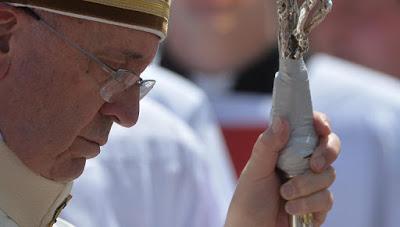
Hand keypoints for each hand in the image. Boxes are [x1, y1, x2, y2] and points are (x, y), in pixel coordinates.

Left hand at [225, 112, 339, 226]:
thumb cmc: (248, 201)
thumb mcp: (254, 171)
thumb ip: (268, 146)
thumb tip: (282, 120)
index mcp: (285, 150)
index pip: (309, 129)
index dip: (320, 122)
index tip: (321, 126)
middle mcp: (301, 164)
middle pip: (329, 148)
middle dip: (327, 153)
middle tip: (313, 164)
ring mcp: (311, 185)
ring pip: (328, 175)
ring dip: (306, 186)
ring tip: (285, 195)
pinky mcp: (317, 206)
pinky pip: (326, 199)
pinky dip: (308, 204)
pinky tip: (291, 209)